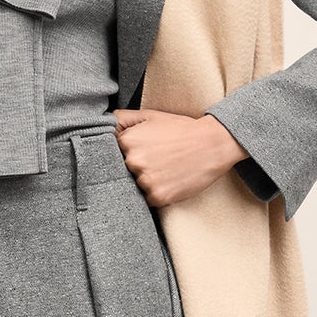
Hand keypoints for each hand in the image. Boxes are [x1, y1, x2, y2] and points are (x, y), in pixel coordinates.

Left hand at [110, 108, 247, 206]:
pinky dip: (157, 193)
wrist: (213, 143)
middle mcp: (132, 161)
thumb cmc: (182, 129)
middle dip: (136, 169)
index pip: (111, 155)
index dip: (126, 155)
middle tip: (156, 161)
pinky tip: (170, 180)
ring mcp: (145, 180)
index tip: (141, 153)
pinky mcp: (158, 196)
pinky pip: (148, 200)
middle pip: (122, 172)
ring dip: (147, 182)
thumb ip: (122, 119)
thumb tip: (103, 125)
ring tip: (165, 170)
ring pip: (135, 187)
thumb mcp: (150, 116)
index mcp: (127, 141)